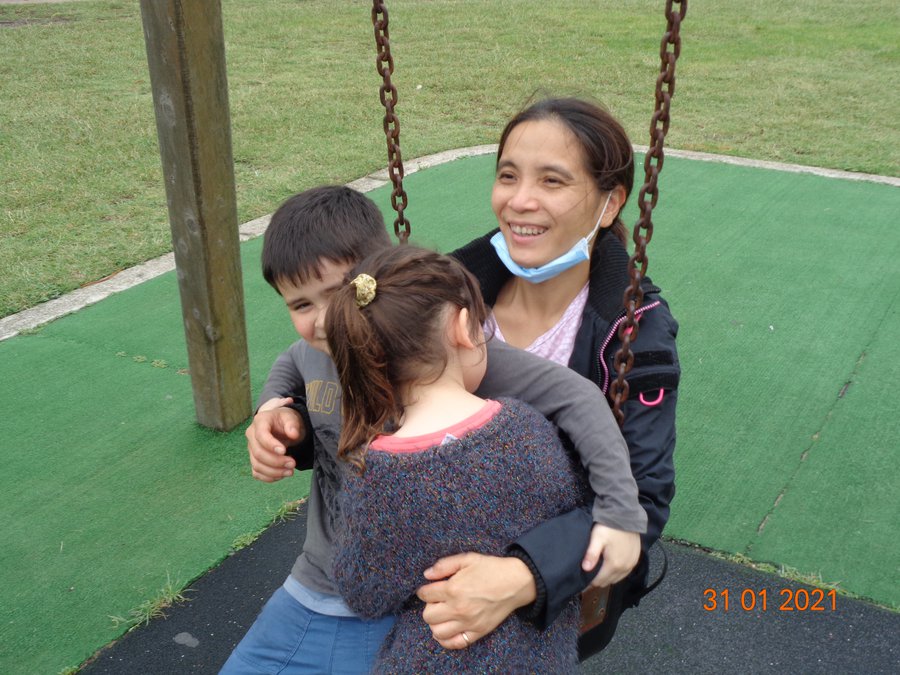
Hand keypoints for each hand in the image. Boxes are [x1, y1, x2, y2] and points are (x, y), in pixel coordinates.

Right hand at [245, 398, 304, 481]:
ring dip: (274, 472)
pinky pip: (257, 473)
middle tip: (292, 464)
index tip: (284, 451)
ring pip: (257, 465)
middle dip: (276, 461)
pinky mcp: (254, 460)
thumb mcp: (291, 417)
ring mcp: (251, 449)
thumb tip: (293, 434)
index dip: (271, 445)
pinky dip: (269, 477)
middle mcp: (252, 435)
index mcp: (260, 421)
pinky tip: (282, 475)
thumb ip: (292, 424)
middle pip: (258, 453)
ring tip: (290, 471)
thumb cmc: (285, 421)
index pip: (261, 435)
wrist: (281, 426)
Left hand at [416, 553, 535, 649]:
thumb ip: (444, 565)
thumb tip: (427, 574)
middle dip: (429, 606)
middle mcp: (458, 608)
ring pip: (437, 632)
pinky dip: (446, 639)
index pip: (425, 595)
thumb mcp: (467, 558)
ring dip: (436, 623)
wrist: (515, 582)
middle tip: (438, 600)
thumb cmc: (491, 568)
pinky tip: (447, 629)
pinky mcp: (478, 632)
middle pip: (427, 615)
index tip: (427, 590)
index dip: (423, 591)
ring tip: (443, 614)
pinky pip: (455, 643)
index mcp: (453, 589)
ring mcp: (468, 622)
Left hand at [582, 524, 640, 587]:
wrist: (627, 517)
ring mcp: (631, 565)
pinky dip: (617, 573)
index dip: (589, 582)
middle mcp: (624, 568)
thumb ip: (591, 554)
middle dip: (598, 580)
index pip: (599, 581)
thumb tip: (585, 569)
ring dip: (607, 577)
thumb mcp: (597, 538)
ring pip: (616, 579)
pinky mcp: (635, 560)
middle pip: (607, 582)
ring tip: (599, 569)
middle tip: (589, 572)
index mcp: (614, 564)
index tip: (582, 579)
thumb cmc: (610, 527)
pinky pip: (624, 573)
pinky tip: (611, 566)